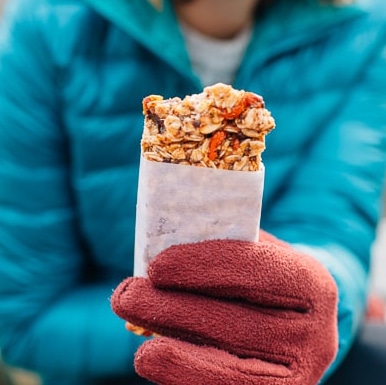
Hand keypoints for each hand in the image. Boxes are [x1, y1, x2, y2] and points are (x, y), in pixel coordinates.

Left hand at [111, 231, 337, 384]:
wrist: (296, 320)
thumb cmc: (265, 278)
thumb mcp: (257, 253)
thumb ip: (223, 247)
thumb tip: (164, 250)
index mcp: (311, 285)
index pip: (256, 271)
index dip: (204, 267)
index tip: (156, 266)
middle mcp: (315, 335)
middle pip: (235, 324)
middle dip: (172, 309)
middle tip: (126, 294)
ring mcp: (299, 376)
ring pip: (227, 366)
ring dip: (170, 348)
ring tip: (131, 328)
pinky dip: (184, 374)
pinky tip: (153, 356)